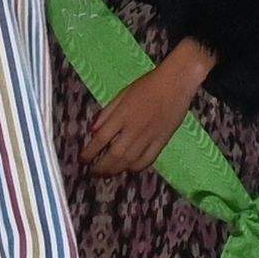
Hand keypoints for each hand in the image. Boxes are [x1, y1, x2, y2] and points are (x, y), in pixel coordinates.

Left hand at [82, 45, 208, 177]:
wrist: (176, 83)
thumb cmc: (147, 85)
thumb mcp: (122, 94)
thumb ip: (106, 113)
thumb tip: (93, 131)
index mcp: (122, 115)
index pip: (101, 139)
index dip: (89, 152)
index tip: (82, 160)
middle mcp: (134, 128)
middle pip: (114, 155)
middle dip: (101, 167)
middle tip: (93, 172)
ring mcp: (149, 136)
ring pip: (129, 161)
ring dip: (116, 170)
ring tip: (107, 174)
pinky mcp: (162, 140)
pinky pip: (148, 159)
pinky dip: (137, 167)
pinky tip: (129, 168)